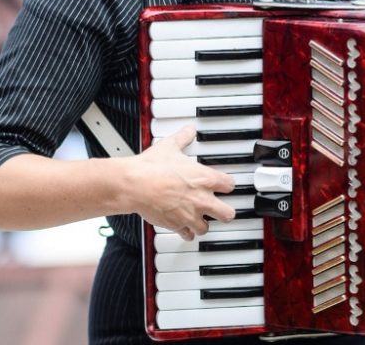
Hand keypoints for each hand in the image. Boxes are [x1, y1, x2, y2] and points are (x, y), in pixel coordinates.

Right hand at [123, 126, 235, 240]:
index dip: (227, 185)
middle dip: (225, 212)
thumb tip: (188, 130)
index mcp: (204, 178)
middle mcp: (202, 199)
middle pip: (228, 213)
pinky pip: (187, 235)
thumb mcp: (170, 146)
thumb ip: (182, 138)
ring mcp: (190, 214)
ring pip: (207, 228)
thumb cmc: (152, 167)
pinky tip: (184, 229)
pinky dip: (186, 233)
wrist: (135, 185)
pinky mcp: (176, 225)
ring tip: (200, 220)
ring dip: (204, 224)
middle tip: (221, 209)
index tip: (224, 185)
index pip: (229, 185)